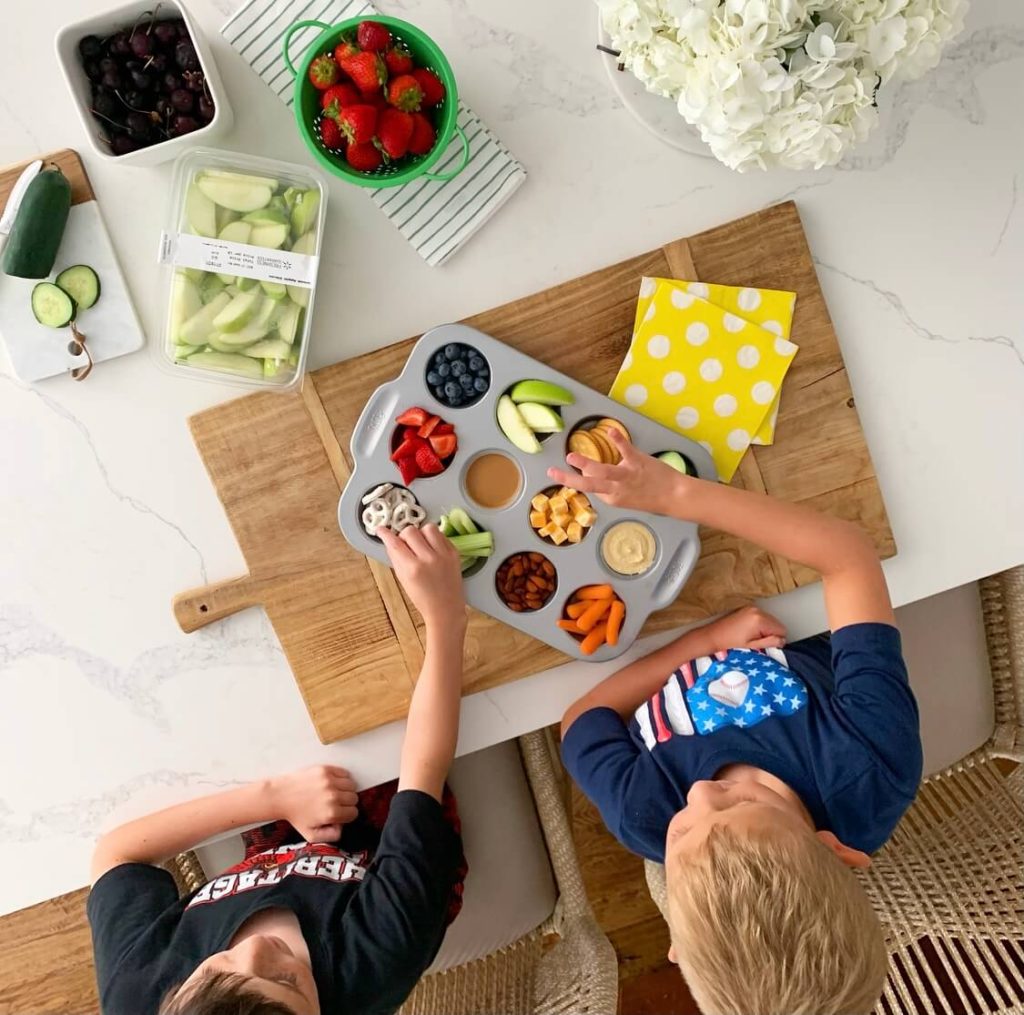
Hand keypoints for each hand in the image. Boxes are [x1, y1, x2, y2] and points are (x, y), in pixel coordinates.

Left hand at [267, 765, 358, 841]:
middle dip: (347, 803)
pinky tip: (332, 784)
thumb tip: (342, 828)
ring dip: (346, 790)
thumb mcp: (311, 835)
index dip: (347, 815)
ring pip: (352, 785)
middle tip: (336, 803)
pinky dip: (342, 778)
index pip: (354, 813)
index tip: (340, 813)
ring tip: (334, 793)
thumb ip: (330, 837)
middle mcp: (333, 796)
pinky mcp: (326, 770)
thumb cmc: (295, 815)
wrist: (280, 796)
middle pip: (354, 798)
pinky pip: (345, 773)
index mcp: (331, 813)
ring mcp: (330, 781)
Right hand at [378, 523, 465, 628]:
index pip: (395, 544)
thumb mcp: (403, 579)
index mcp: (413, 569)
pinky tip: (432, 548)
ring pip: (428, 527)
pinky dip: (434, 538)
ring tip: (421, 544)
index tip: (381, 529)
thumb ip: (396, 558)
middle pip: (410, 531)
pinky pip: (441, 534)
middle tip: (406, 545)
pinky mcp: (454, 552)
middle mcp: (428, 559)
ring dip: (421, 533)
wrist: (446, 608)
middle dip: (404, 536)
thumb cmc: (422, 598)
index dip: (385, 534)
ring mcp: (443, 554)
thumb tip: (390, 540)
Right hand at [546, 428, 690, 515]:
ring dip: (585, 463)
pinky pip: (626, 451)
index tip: (571, 471)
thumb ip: (611, 488)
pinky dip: (618, 440)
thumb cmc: (652, 497)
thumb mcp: (627, 499)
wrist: (675, 496)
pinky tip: (610, 432)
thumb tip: (594, 473)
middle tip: (552, 472)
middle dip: (568, 479)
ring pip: (602, 471)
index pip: (591, 488)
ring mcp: (626, 476)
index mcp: (612, 499)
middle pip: (587, 485)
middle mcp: (616, 490)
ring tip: (569, 457)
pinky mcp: (637, 462)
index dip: (580, 479)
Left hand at [706, 605, 786, 651]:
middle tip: (757, 640)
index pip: (782, 630)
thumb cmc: (731, 643)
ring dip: (766, 628)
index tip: (765, 644)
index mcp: (759, 620)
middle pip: (777, 623)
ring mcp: (752, 608)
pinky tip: (749, 630)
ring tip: (751, 635)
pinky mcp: (748, 608)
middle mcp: (757, 611)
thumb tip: (783, 640)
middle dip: (771, 633)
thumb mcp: (753, 646)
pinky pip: (762, 616)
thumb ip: (770, 642)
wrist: (713, 635)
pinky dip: (760, 623)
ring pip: (771, 620)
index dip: (776, 639)